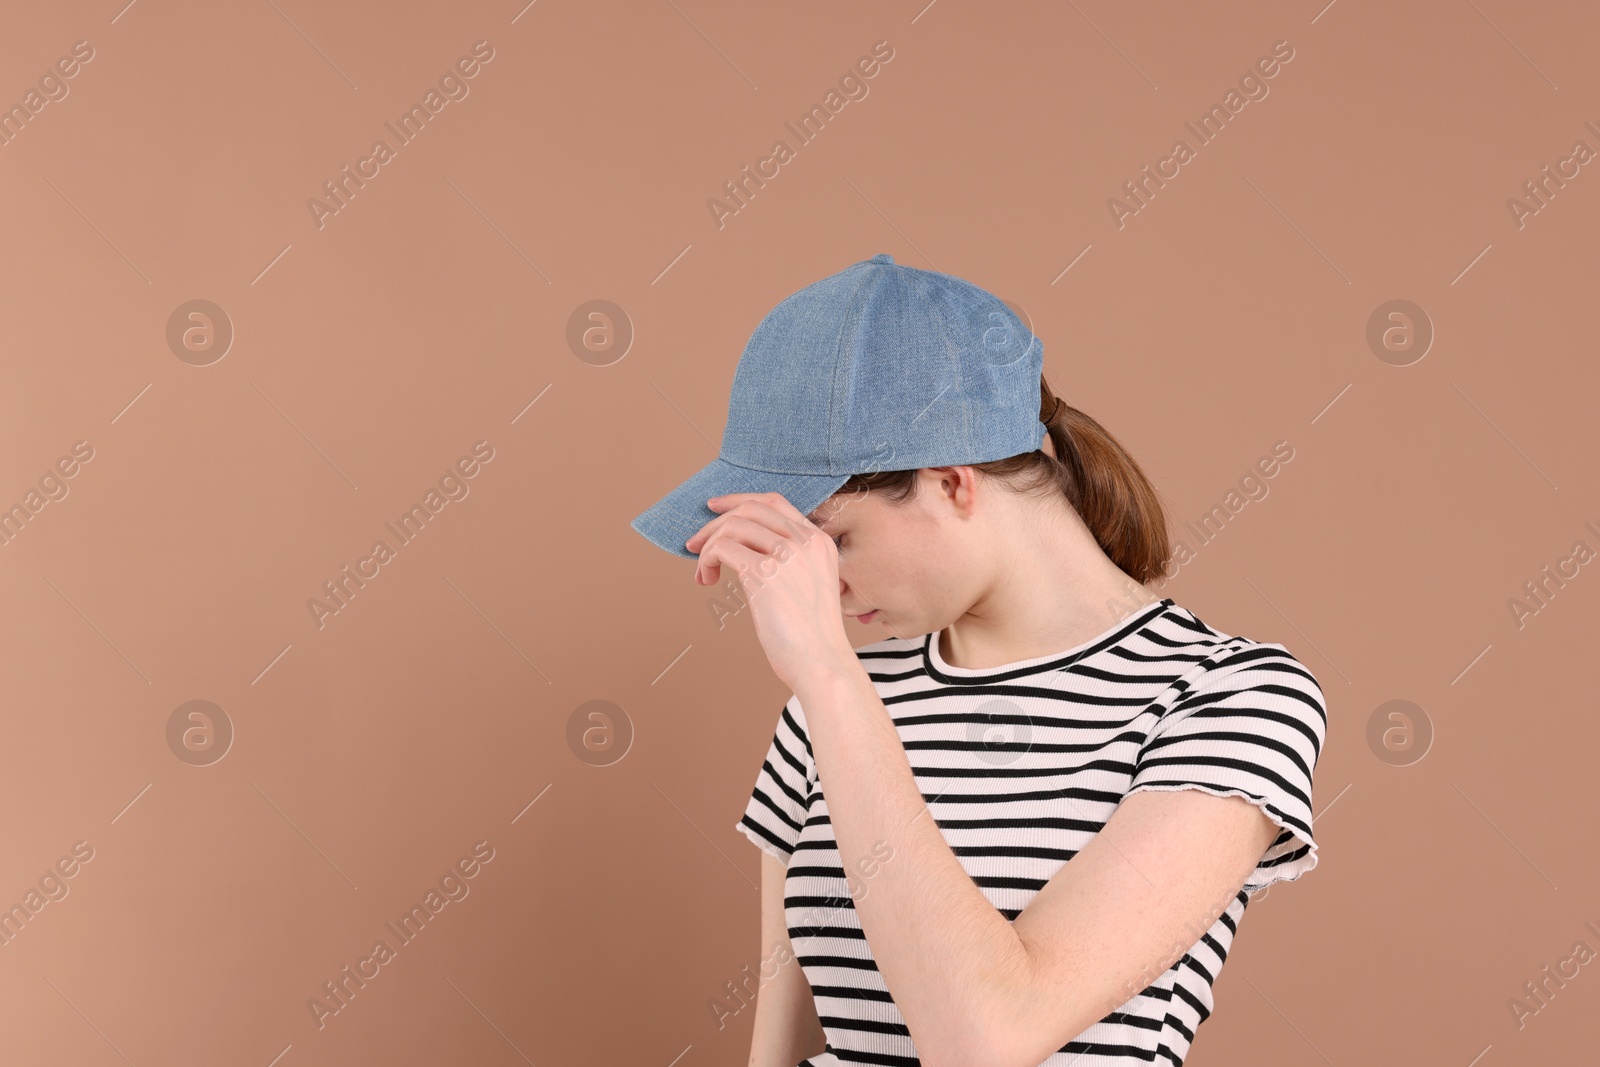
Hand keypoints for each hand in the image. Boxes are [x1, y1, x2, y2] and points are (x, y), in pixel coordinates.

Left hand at [685, 492, 855, 690]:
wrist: (822, 664)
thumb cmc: (811, 638)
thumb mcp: (808, 587)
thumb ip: (787, 564)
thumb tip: (741, 553)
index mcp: (818, 542)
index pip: (774, 502)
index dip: (739, 501)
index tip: (715, 509)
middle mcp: (805, 542)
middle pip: (750, 508)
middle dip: (715, 522)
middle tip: (695, 543)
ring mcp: (787, 555)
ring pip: (733, 525)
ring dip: (707, 545)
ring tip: (703, 572)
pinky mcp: (765, 573)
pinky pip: (723, 548)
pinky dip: (706, 560)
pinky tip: (706, 580)